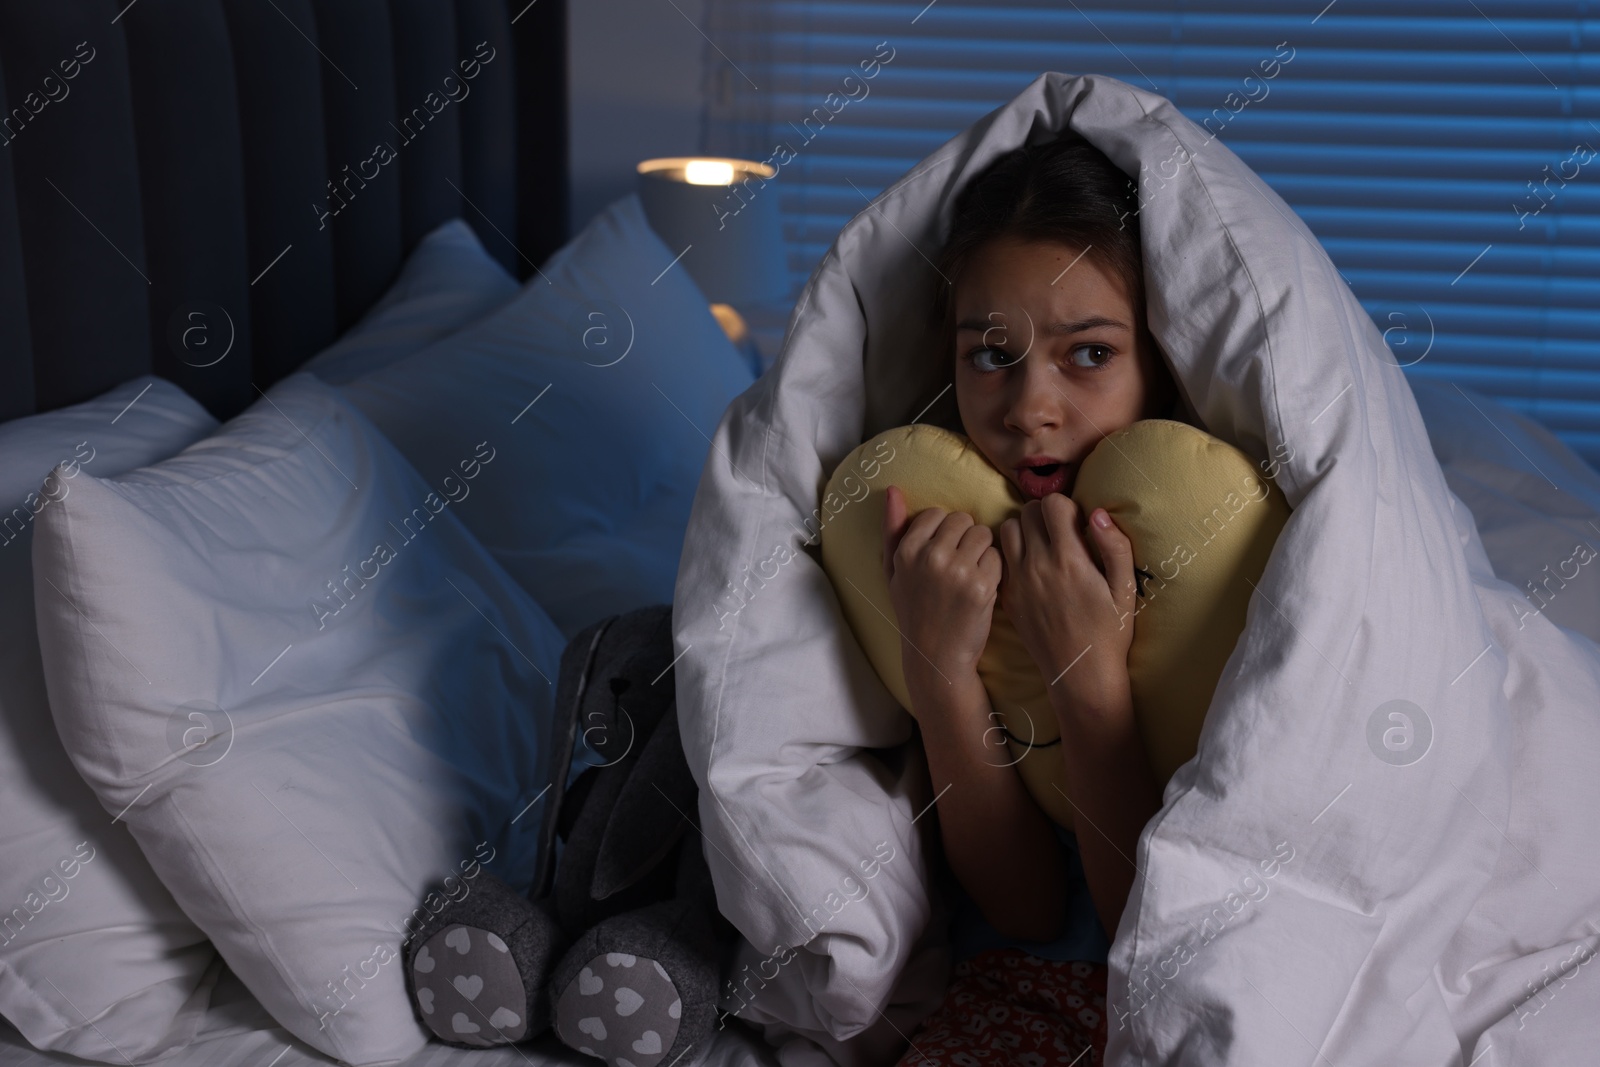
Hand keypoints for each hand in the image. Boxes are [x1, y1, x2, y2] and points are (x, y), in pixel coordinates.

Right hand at [882, 484, 1002, 685]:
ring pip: (984, 535)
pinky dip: (994, 570)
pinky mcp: (983, 585)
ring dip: (982, 552)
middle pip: (963, 520)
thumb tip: (893, 490)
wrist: (936, 656)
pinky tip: (981, 588)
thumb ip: (892, 530)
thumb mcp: (893, 572)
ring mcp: (958, 571)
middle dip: (965, 538)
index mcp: (906, 551)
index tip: (941, 555)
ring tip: (970, 575)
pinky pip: (997, 556)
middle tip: (958, 566)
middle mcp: (930, 557)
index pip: (937, 514)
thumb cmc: (914, 611)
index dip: (943, 533)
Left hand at [997, 496, 1137, 707]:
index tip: (1077, 525)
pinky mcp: (1007, 596)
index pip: (1052, 504)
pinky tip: (1032, 568)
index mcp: (1068, 560)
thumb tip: (1097, 513)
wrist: (1080, 672)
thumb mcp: (1125, 589)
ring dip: (1024, 530)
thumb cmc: (1109, 631)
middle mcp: (1037, 566)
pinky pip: (1001, 558)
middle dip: (1044, 514)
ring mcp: (1018, 581)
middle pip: (1026, 512)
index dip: (1067, 507)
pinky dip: (1012, 554)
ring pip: (1007, 531)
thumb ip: (1115, 547)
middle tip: (1060, 533)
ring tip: (1043, 546)